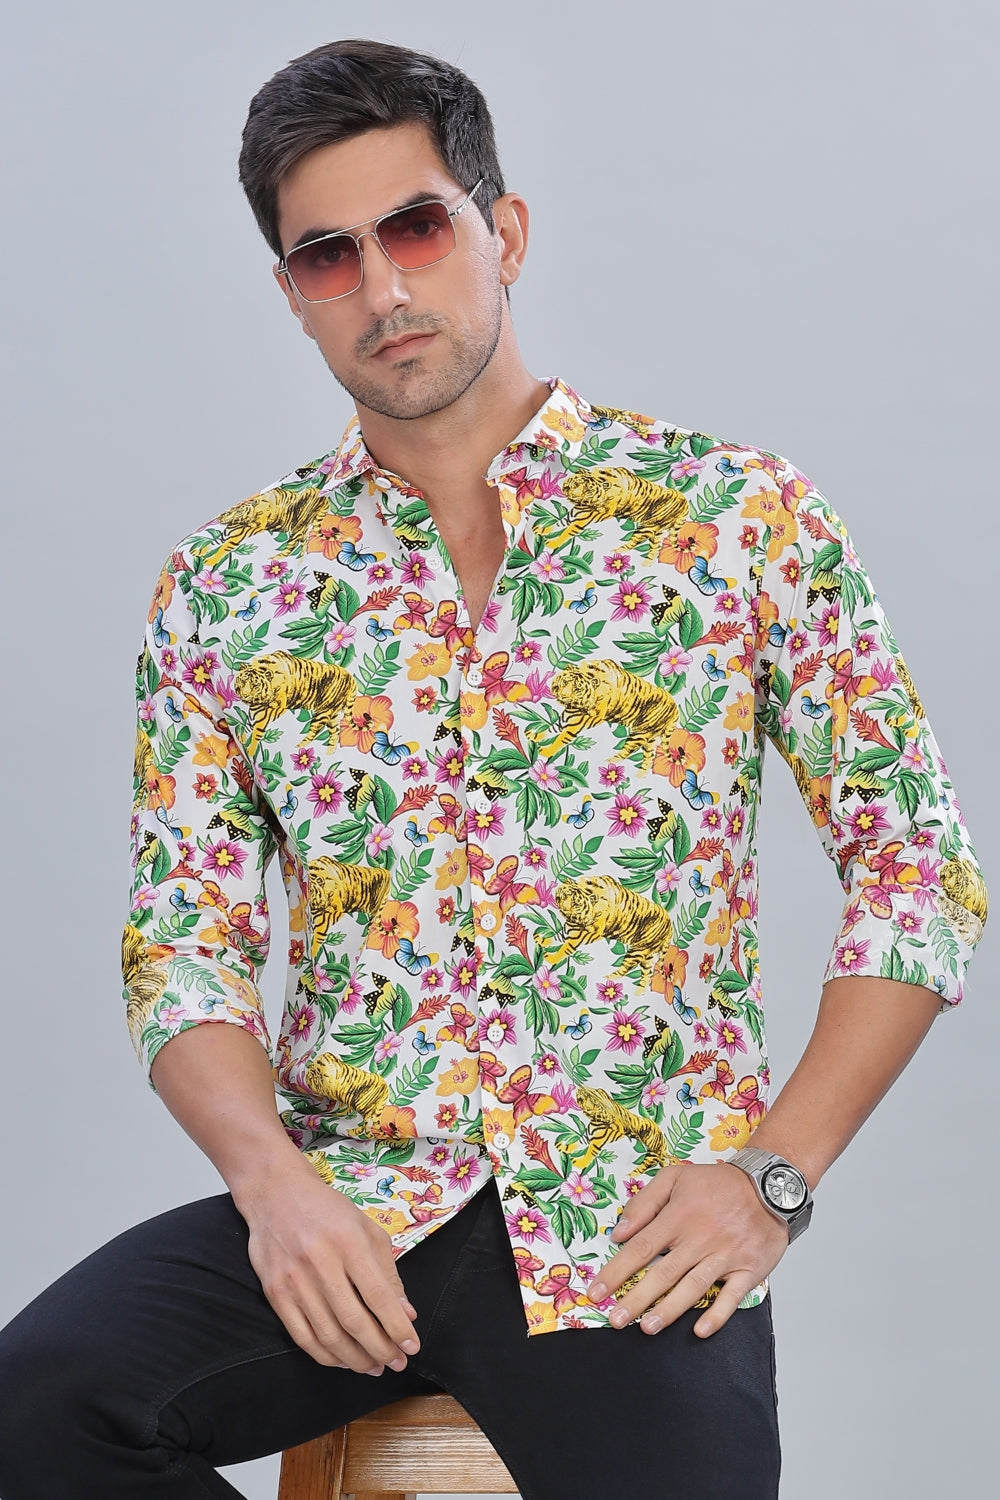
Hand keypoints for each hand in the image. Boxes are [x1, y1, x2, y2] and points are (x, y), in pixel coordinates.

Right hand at [240, 1162, 420, 1374]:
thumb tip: (406, 1313)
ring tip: (374, 1367)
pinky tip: (342, 1361)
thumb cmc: (327, 1211)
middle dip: (381, 1349)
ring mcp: (294, 1280)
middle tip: (396, 1363)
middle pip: (354, 1321)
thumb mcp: (366, 1229)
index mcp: (349, 1242)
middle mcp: (321, 1262)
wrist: (275, 1194)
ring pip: (328, 1335)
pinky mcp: (275, 1293)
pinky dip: (325, 1355)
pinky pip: (302, 1336)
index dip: (398, 1327)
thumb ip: (387, 1272)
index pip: (379, 1296)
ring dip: (355, 1359)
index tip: (412, 1347)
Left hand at [585, 1162, 789, 1336]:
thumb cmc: (717, 1184)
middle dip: (636, 1299)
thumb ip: (644, 1202)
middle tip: (615, 1320)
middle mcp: (699, 1239)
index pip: (640, 1248)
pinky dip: (717, 1315)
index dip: (616, 1272)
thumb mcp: (675, 1177)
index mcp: (679, 1217)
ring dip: (669, 1310)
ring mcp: (725, 1256)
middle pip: (662, 1274)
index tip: (596, 1292)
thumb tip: (619, 1232)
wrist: (769, 1185)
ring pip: (692, 1287)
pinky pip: (732, 1297)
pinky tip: (701, 1330)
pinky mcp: (748, 1270)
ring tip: (646, 1328)